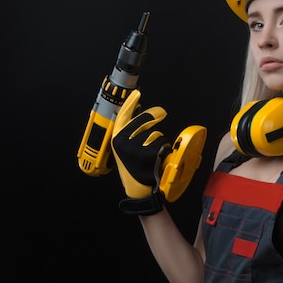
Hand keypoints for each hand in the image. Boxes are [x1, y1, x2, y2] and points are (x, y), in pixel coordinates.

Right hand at [111, 89, 170, 213]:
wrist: (138, 190)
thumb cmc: (133, 169)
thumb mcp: (126, 150)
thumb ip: (129, 133)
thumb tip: (140, 114)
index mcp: (117, 140)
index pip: (123, 116)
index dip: (130, 103)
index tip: (137, 93)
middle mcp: (123, 144)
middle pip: (144, 120)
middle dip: (155, 115)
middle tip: (161, 113)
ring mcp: (136, 149)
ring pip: (156, 134)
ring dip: (159, 141)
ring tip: (153, 154)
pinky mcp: (148, 155)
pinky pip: (163, 144)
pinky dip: (165, 151)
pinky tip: (158, 160)